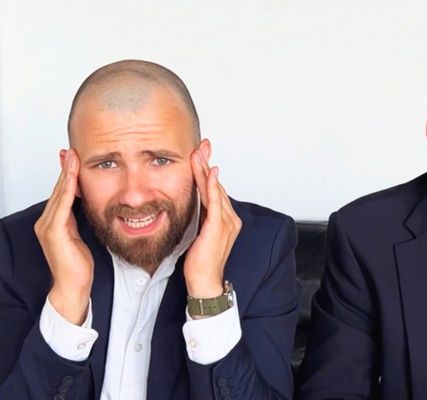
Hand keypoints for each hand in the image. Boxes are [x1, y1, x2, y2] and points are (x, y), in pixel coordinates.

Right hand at [34, 149, 93, 324]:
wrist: (74, 286)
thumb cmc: (79, 263)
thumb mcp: (82, 232)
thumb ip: (81, 216)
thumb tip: (90, 200)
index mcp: (54, 221)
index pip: (62, 191)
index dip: (67, 173)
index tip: (73, 156)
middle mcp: (47, 221)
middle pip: (59, 188)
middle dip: (65, 168)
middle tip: (72, 149)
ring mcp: (48, 227)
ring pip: (59, 193)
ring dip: (66, 173)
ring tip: (72, 156)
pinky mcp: (54, 233)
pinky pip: (62, 206)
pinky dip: (68, 190)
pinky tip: (73, 177)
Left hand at [183, 149, 241, 298]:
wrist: (204, 283)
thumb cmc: (200, 262)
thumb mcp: (199, 233)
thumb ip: (200, 216)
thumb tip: (194, 203)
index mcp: (226, 218)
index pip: (216, 189)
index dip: (208, 171)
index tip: (201, 155)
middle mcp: (230, 217)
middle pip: (217, 185)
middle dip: (208, 164)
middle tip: (203, 145)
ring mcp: (227, 222)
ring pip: (215, 190)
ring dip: (206, 170)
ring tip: (199, 154)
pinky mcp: (218, 227)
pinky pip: (216, 202)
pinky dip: (213, 185)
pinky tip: (210, 173)